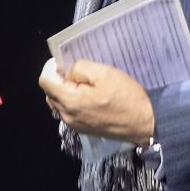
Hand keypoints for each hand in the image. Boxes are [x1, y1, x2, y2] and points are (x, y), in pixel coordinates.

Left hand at [38, 57, 154, 145]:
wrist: (145, 123)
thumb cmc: (126, 97)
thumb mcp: (103, 73)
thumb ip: (79, 68)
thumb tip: (68, 72)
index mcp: (70, 101)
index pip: (45, 81)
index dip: (51, 67)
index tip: (61, 61)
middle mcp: (68, 116)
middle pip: (49, 93)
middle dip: (57, 79)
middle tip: (75, 71)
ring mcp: (75, 125)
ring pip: (58, 103)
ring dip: (64, 91)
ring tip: (83, 83)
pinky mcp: (83, 129)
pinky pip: (69, 112)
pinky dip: (72, 101)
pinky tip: (89, 95)